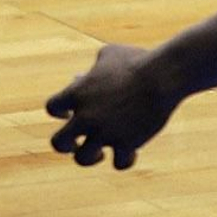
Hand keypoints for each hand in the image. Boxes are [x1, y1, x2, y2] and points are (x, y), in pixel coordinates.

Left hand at [46, 43, 177, 168]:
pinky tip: (131, 152)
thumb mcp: (111, 54)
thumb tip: (78, 78)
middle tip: (77, 142)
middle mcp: (86, 116)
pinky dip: (124, 159)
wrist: (164, 74)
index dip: (59, 112)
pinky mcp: (126, 143)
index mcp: (78, 93)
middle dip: (66, 144)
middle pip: (58, 143)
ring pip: (82, 159)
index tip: (68, 113)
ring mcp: (105, 132)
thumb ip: (92, 68)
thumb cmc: (139, 59)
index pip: (52, 107)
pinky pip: (119, 163)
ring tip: (100, 153)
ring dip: (90, 157)